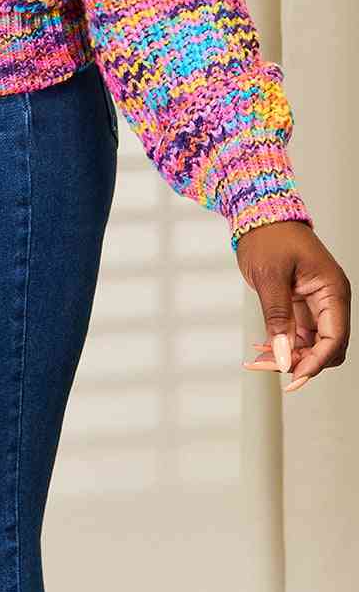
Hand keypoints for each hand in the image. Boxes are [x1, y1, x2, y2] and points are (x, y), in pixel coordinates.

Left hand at [236, 220, 350, 393]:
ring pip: (311, 343)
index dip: (315, 363)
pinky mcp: (302, 303)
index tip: (292, 378)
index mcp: (332, 289)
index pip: (334, 338)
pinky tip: (261, 348)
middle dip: (300, 361)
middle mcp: (330, 298)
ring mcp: (317, 301)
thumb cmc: (267, 235)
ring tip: (257, 360)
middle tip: (267, 366)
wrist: (257, 213)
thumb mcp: (269, 276)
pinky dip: (282, 343)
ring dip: (288, 355)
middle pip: (326, 346)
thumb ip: (278, 317)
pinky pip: (299, 333)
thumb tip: (284, 356)